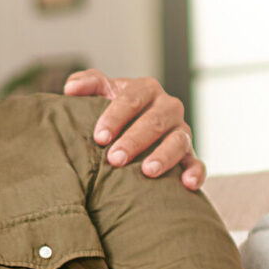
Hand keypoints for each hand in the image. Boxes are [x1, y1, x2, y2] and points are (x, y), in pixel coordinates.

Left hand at [62, 70, 205, 188]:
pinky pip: (197, 162)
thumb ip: (88, 84)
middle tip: (115, 159)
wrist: (138, 129)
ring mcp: (182, 131)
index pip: (131, 99)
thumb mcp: (103, 93)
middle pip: (154, 121)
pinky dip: (196, 172)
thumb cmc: (116, 111)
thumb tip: (71, 88)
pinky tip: (188, 184)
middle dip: (134, 140)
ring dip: (164, 156)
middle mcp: (168, 107)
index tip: (99, 137)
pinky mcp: (190, 154)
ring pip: (178, 141)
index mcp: (146, 89)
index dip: (115, 117)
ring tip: (147, 172)